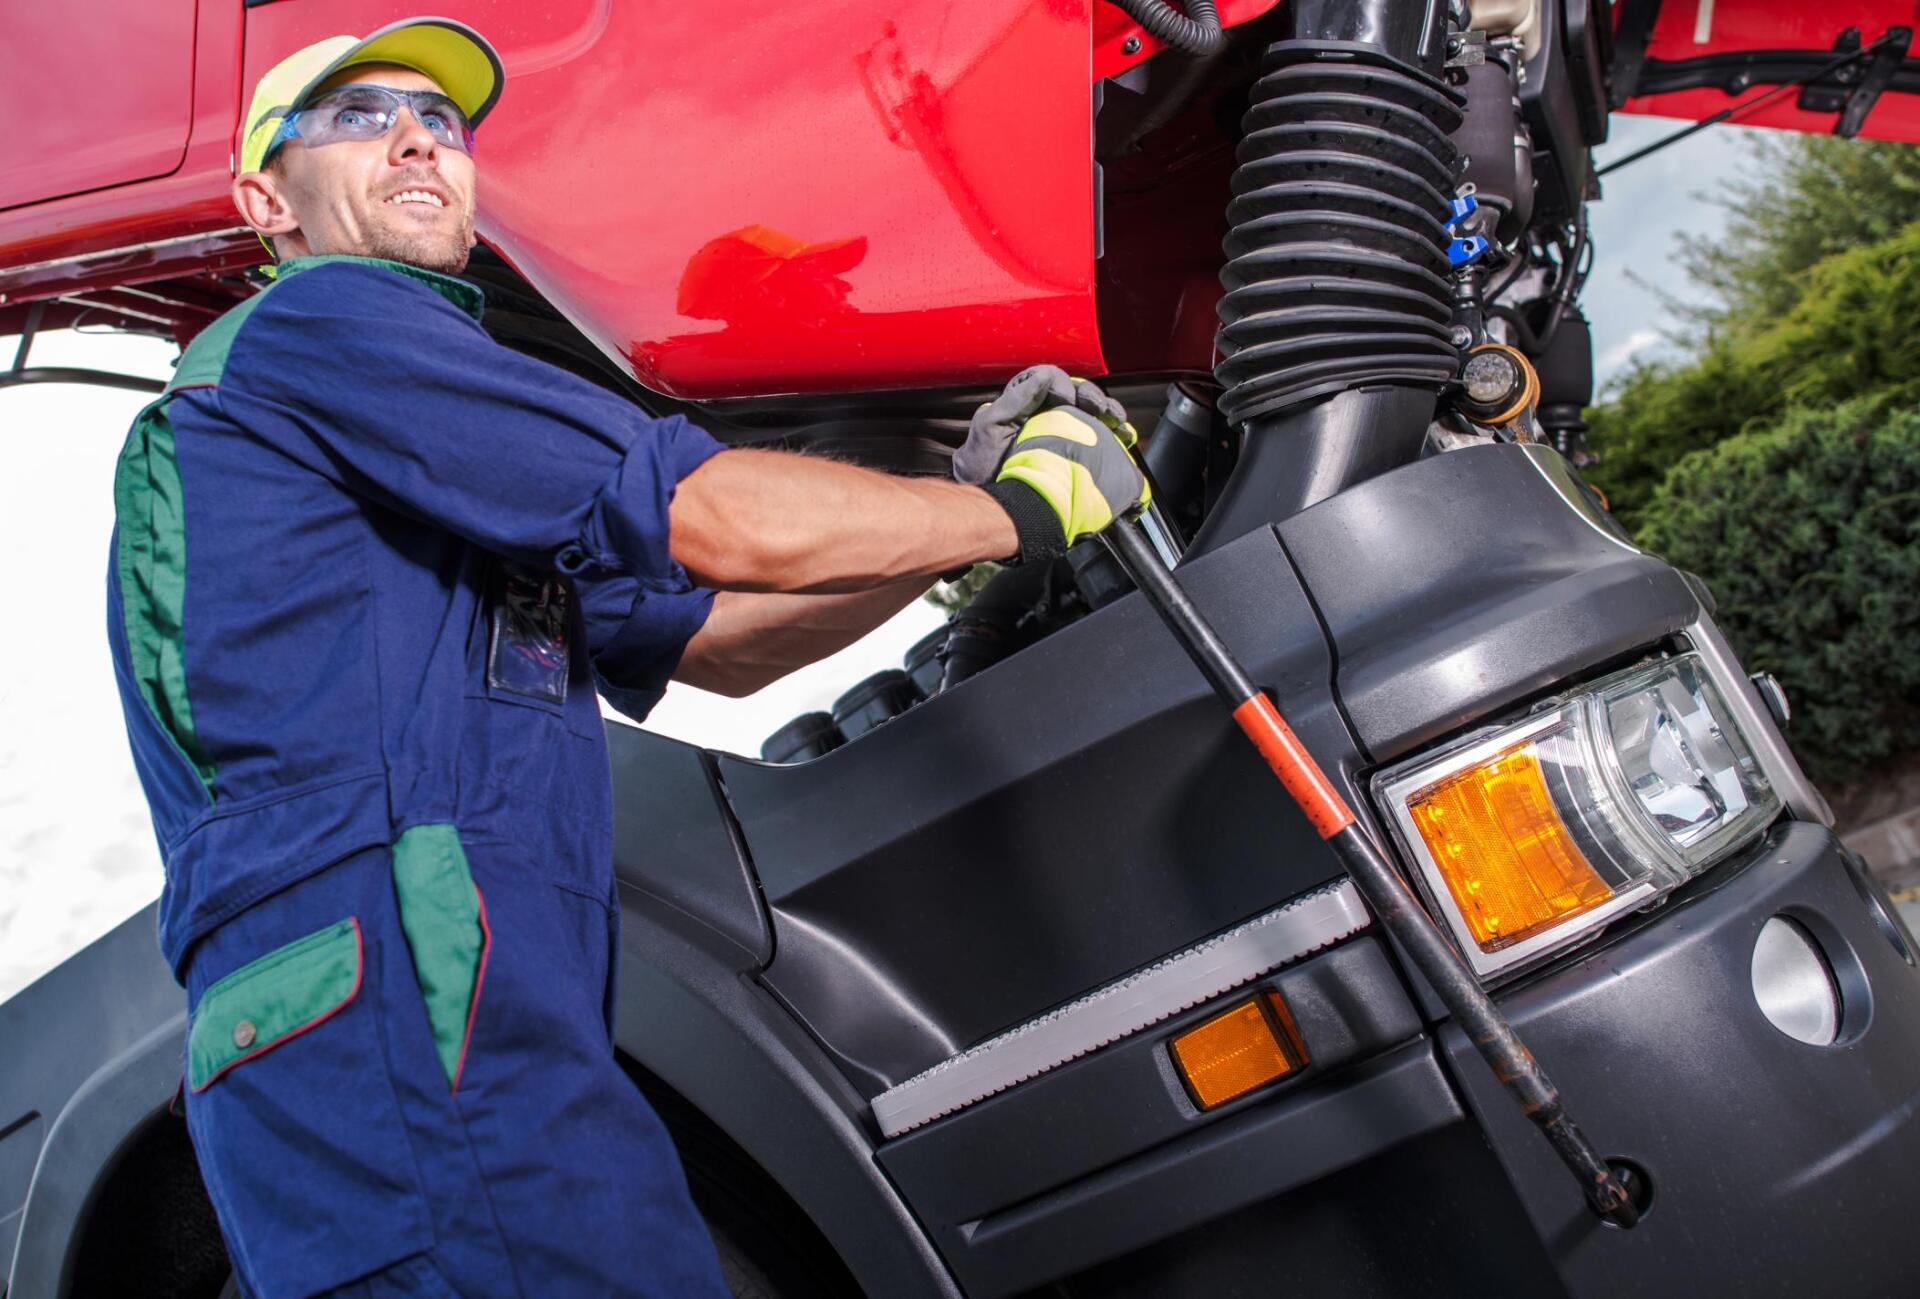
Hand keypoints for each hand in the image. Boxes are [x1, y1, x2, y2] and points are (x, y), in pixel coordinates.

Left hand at [953, 365, 1135, 484]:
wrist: (990, 503)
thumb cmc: (982, 465)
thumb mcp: (991, 425)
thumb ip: (1016, 399)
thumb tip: (1045, 376)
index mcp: (1026, 404)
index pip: (1051, 381)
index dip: (1063, 385)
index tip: (1066, 399)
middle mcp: (1046, 416)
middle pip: (1078, 396)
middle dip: (1093, 398)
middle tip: (1100, 409)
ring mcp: (1062, 436)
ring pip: (1092, 415)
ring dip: (1109, 414)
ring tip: (1117, 422)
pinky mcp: (1076, 456)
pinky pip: (1100, 441)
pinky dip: (1116, 437)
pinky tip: (1124, 438)